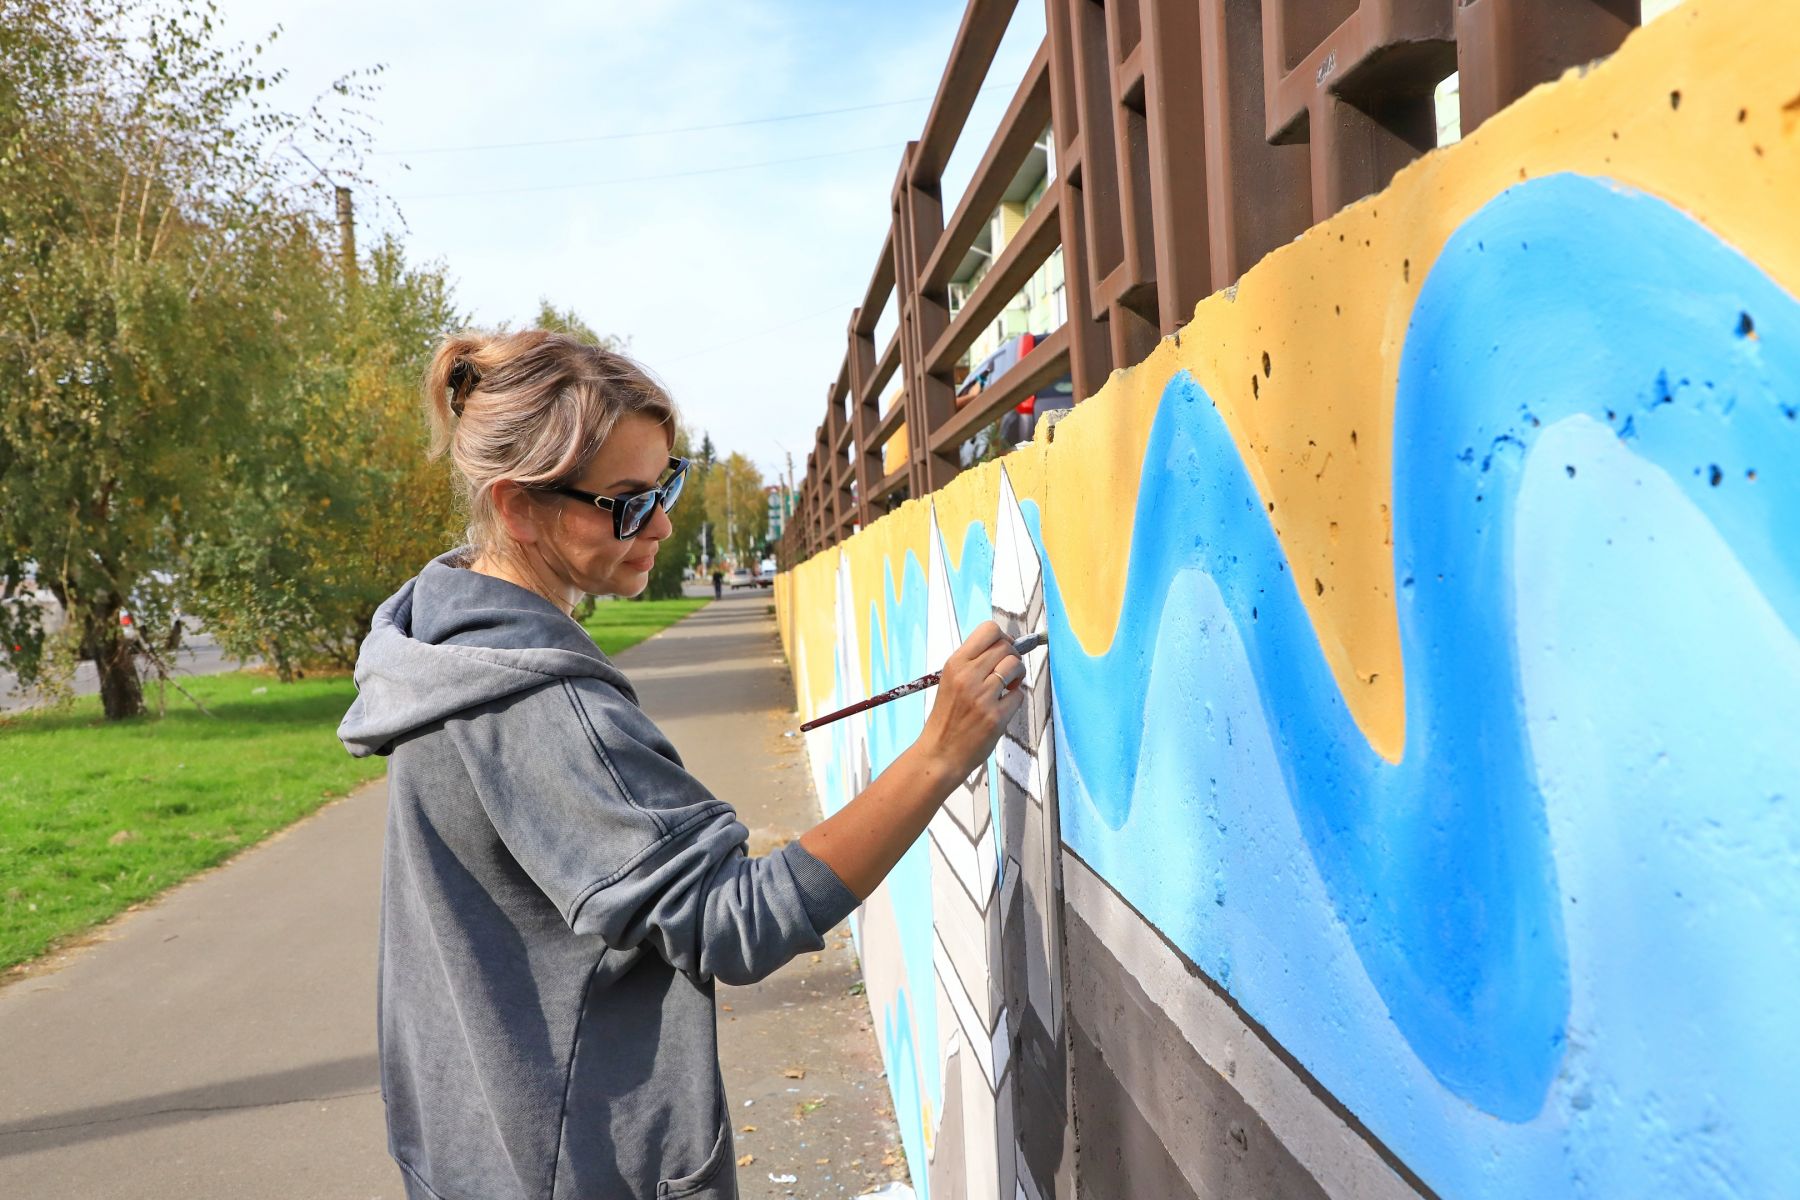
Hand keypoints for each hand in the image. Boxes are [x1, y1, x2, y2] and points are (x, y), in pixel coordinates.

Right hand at [917, 621, 1026, 781]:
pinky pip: (1019, 694)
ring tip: (1007, 687)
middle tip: (1007, 672)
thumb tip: (1004, 645)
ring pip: (1016, 666)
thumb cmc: (947, 717)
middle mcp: (968, 676)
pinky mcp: (995, 717)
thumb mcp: (950, 681)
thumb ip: (972, 663)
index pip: (988, 630)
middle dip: (1013, 657)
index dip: (1002, 637)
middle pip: (1006, 646)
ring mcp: (982, 697)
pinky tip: (1002, 707)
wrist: (940, 753)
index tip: (1002, 649)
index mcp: (955, 664)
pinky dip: (1015, 699)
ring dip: (1017, 675)